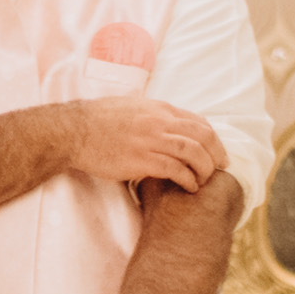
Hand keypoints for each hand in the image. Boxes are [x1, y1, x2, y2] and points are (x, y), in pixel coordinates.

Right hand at [54, 97, 225, 197]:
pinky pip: (175, 170)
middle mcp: (159, 122)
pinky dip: (188, 179)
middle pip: (202, 136)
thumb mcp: (131, 106)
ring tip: (205, 180)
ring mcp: (151, 140)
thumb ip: (152, 114)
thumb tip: (166, 122)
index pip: (198, 122)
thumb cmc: (98, 120)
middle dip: (217, 154)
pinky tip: (190, 186)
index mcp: (159, 109)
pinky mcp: (141, 160)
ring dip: (205, 168)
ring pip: (193, 152)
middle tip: (220, 168)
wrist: (74, 131)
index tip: (217, 152)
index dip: (213, 139)